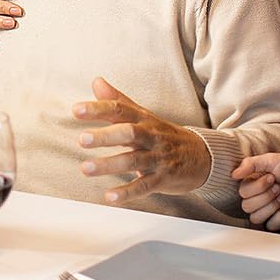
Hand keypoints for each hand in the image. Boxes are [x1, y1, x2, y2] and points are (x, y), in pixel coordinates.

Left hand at [74, 78, 211, 200]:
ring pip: (133, 161)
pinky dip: (127, 193)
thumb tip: (96, 81)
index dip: (98, 109)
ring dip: (109, 165)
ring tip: (85, 168)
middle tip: (81, 139)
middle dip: (105, 136)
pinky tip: (109, 197)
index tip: (76, 110)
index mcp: (144, 120)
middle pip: (128, 133)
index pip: (120, 110)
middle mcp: (151, 137)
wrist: (203, 156)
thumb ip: (118, 101)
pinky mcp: (163, 179)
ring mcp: (158, 158)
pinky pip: (144, 186)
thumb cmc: (164, 135)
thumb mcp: (143, 116)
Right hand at [233, 153, 279, 230]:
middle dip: (266, 196)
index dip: (258, 187)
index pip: (243, 193)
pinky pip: (270, 226)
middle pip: (247, 207)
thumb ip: (250, 164)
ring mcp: (268, 210)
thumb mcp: (271, 160)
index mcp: (252, 184)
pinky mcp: (279, 220)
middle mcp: (257, 198)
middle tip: (279, 187)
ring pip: (256, 218)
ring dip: (271, 207)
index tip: (272, 177)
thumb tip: (233, 174)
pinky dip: (279, 217)